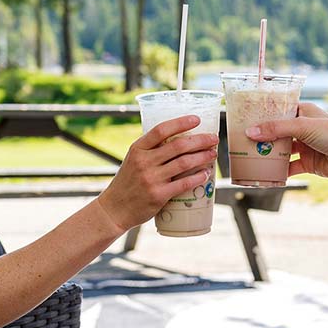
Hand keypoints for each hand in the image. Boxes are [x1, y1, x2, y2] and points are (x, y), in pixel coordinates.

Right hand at [97, 115, 217, 230]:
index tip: (196, 119)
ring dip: (202, 157)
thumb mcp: (133, 160)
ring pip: (184, 163)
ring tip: (212, 153)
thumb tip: (179, 140)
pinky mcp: (158, 195)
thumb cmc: (127, 182)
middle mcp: (144, 161)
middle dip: (200, 140)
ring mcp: (151, 178)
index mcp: (138, 148)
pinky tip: (206, 174)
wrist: (114, 209)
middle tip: (213, 138)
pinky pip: (183, 184)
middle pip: (178, 146)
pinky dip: (198, 177)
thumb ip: (151, 150)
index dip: (181, 123)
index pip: (161, 130)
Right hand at [245, 102, 327, 179]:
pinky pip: (289, 167)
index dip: (264, 114)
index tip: (246, 117)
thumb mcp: (302, 126)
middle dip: (263, 136)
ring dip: (269, 154)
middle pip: (278, 131)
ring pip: (282, 150)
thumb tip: (251, 132)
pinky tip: (267, 174)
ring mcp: (305, 146)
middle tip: (244, 139)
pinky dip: (279, 171)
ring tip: (251, 156)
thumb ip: (276, 129)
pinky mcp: (308, 162)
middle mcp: (303, 127)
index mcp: (304, 111)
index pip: (279, 110)